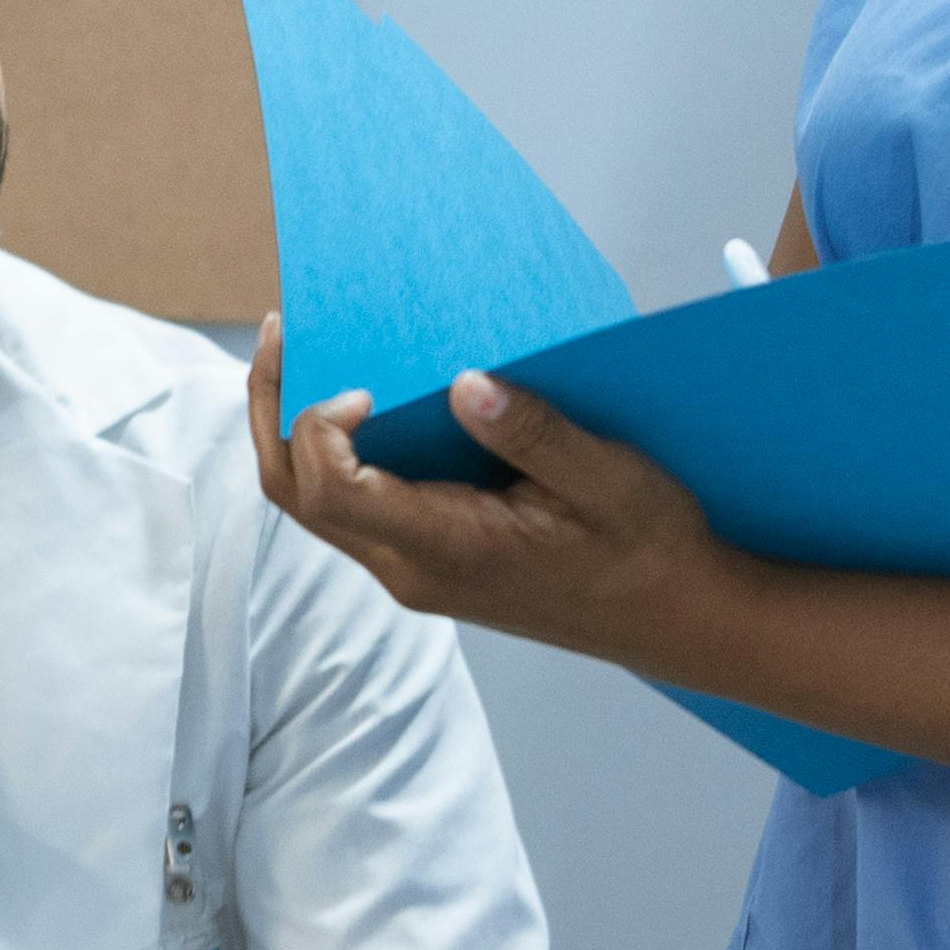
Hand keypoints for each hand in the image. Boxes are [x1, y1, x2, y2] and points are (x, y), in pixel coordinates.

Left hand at [246, 321, 742, 676]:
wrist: (676, 619)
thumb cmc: (648, 549)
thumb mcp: (608, 478)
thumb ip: (532, 433)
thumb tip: (465, 383)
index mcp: (446, 549)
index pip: (330, 488)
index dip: (321, 426)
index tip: (365, 383)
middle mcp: (410, 569)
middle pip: (293, 495)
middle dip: (274, 408)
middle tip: (281, 330)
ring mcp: (413, 571)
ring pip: (313, 505)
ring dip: (295, 431)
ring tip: (305, 353)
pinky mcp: (427, 563)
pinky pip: (352, 509)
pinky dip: (334, 453)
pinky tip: (362, 402)